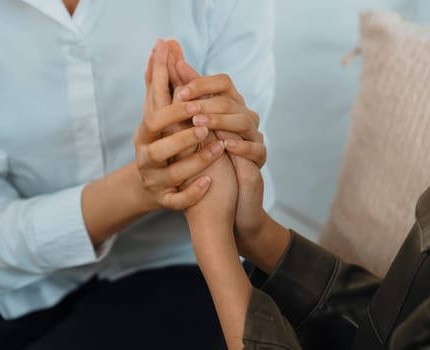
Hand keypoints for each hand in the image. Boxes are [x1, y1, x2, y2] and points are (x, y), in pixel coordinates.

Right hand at [133, 40, 225, 210]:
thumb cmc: (161, 139)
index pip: (154, 116)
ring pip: (172, 173)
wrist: (152, 186)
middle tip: (205, 122)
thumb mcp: (159, 112)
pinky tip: (209, 182)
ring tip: (218, 146)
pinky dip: (192, 192)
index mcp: (146, 134)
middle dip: (182, 134)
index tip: (193, 99)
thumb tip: (165, 42)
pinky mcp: (166, 200)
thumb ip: (162, 81)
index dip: (173, 110)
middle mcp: (146, 156)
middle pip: (158, 146)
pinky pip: (177, 200)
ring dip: (195, 159)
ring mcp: (155, 180)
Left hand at [167, 40, 267, 240]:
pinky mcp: (260, 159)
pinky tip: (225, 146)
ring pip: (245, 121)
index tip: (181, 92)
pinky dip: (240, 146)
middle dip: (208, 102)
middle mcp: (244, 118)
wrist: (222, 201)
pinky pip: (256, 149)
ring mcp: (254, 137)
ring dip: (221, 121)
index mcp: (229, 107)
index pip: (223, 83)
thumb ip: (183, 106)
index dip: (203, 83)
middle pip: (231, 100)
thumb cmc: (204, 161)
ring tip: (201, 124)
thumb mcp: (190, 133)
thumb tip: (169, 74)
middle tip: (188, 108)